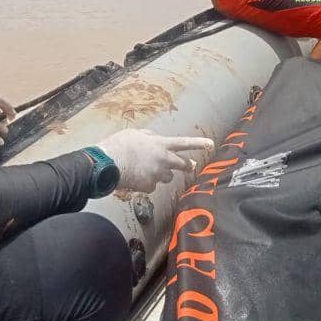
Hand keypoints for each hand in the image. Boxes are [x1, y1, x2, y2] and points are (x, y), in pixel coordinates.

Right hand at [98, 128, 213, 193]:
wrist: (109, 164)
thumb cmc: (120, 145)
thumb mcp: (135, 134)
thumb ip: (148, 136)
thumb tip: (152, 138)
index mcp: (160, 144)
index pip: (184, 143)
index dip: (198, 143)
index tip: (211, 144)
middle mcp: (163, 159)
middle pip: (182, 164)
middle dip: (187, 165)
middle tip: (190, 166)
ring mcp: (157, 174)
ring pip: (167, 177)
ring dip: (161, 174)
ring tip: (146, 170)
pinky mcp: (149, 186)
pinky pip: (152, 186)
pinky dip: (146, 183)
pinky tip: (135, 179)